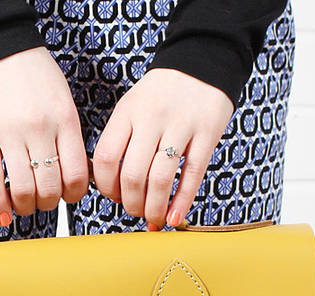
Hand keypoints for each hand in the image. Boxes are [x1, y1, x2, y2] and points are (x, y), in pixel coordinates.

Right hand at [0, 47, 89, 226]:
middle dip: (48, 203)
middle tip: (43, 199)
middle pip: (50, 189)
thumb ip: (68, 137)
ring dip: (25, 206)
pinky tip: (2, 215)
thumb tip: (73, 176)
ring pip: (23, 190)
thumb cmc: (33, 75)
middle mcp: (39, 128)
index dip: (73, 196)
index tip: (66, 195)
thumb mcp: (63, 101)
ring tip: (23, 203)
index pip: (77, 176)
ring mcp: (9, 133)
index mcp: (64, 120)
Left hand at [91, 68, 235, 229]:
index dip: (106, 187)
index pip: (106, 158)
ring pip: (161, 179)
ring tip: (154, 218)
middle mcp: (152, 117)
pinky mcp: (208, 133)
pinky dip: (182, 202)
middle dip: (131, 204)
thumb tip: (114, 189)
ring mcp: (181, 125)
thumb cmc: (162, 93)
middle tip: (135, 210)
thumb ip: (122, 141)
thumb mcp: (133, 106)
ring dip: (155, 208)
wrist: (203, 58)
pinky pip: (193, 175)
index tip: (114, 196)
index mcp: (128, 111)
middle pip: (133, 175)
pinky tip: (174, 218)